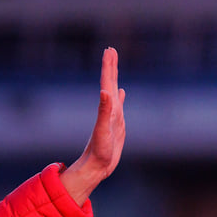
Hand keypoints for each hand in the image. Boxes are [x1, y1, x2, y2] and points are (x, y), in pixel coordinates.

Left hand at [60, 47, 126, 205]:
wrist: (96, 167)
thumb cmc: (99, 152)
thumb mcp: (102, 131)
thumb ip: (104, 111)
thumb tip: (104, 92)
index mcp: (106, 108)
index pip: (106, 83)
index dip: (108, 67)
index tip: (109, 50)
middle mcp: (109, 110)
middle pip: (109, 83)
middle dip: (110, 66)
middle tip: (110, 50)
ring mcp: (112, 116)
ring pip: (114, 91)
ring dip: (114, 78)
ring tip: (113, 65)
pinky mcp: (116, 125)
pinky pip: (119, 106)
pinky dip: (120, 97)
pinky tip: (120, 92)